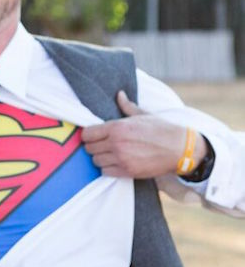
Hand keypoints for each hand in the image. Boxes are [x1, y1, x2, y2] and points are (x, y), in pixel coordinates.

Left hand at [81, 91, 206, 178]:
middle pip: (89, 148)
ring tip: (110, 154)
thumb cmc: (162, 130)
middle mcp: (116, 143)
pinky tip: (116, 162)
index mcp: (117, 127)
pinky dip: (108, 168)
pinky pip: (105, 172)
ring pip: (96, 160)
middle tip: (103, 145)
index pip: (87, 134)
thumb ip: (127, 106)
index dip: (89, 135)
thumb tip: (119, 94)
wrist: (180, 149)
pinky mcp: (127, 171)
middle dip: (94, 146)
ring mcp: (121, 158)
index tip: (94, 136)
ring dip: (101, 157)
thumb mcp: (143, 115)